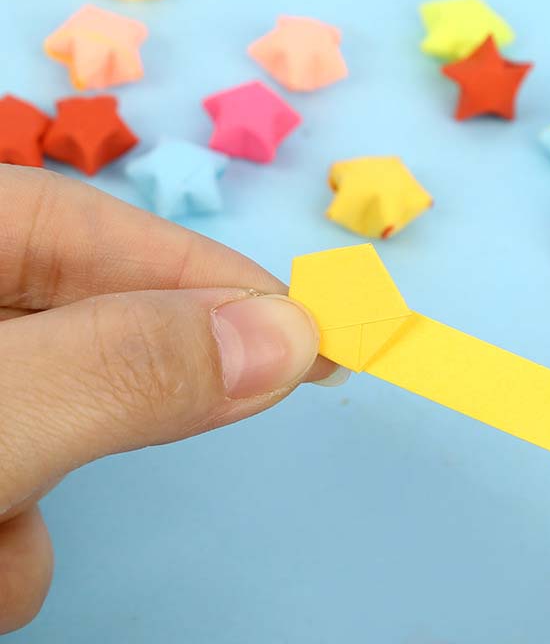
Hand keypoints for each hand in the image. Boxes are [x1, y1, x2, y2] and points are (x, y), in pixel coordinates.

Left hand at [0, 165, 339, 632]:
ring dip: (47, 493)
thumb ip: (120, 370)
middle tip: (238, 406)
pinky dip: (10, 532)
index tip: (310, 324)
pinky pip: (8, 477)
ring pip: (45, 416)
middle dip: (129, 395)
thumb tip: (284, 338)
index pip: (89, 226)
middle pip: (74, 322)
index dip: (206, 272)